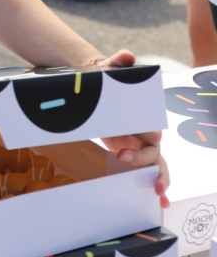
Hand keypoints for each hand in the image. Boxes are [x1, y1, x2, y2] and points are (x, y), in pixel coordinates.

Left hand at [96, 48, 169, 207]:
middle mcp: (147, 130)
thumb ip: (119, 62)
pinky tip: (159, 200)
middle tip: (122, 158)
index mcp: (145, 114)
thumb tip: (128, 55)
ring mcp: (141, 143)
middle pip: (153, 151)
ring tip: (158, 194)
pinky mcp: (133, 151)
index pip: (151, 131)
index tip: (125, 149)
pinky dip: (154, 183)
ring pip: (156, 163)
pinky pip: (146, 169)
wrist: (96, 89)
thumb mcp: (110, 70)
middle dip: (143, 161)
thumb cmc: (106, 80)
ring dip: (160, 179)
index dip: (144, 142)